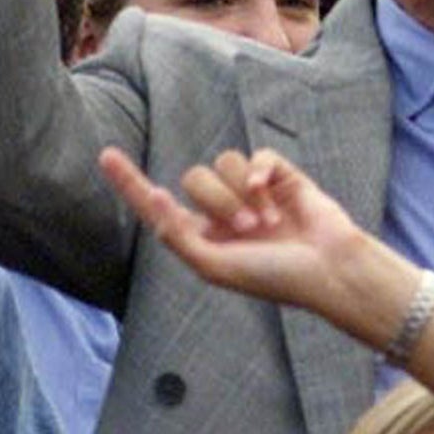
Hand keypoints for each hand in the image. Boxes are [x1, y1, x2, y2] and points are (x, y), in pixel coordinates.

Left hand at [97, 146, 373, 314]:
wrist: (328, 270)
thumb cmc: (274, 278)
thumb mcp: (215, 268)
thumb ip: (178, 237)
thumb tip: (154, 198)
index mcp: (202, 235)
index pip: (157, 203)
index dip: (131, 181)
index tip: (105, 155)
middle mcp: (221, 211)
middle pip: (196, 177)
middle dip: (220, 202)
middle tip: (250, 230)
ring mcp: (250, 191)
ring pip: (224, 163)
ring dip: (244, 195)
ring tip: (269, 222)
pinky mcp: (278, 174)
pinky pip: (255, 156)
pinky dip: (262, 174)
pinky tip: (276, 198)